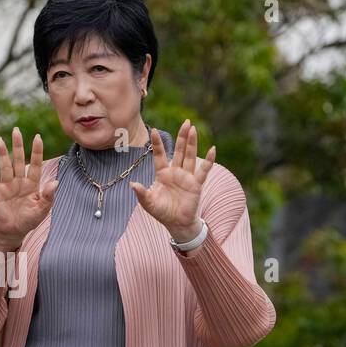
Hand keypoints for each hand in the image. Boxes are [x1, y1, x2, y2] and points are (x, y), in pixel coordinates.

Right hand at [0, 127, 58, 251]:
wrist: (13, 232)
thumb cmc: (29, 220)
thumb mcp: (42, 210)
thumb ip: (48, 196)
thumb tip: (55, 182)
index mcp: (32, 184)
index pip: (35, 164)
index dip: (36, 152)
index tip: (37, 137)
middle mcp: (19, 181)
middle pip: (19, 160)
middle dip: (18, 146)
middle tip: (16, 130)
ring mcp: (7, 185)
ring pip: (5, 166)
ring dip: (3, 153)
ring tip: (0, 140)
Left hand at [130, 120, 214, 242]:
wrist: (177, 224)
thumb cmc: (162, 212)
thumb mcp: (148, 203)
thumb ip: (141, 193)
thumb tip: (132, 184)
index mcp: (163, 174)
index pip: (159, 155)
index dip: (157, 144)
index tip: (154, 131)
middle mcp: (176, 172)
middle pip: (179, 151)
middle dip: (182, 137)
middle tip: (186, 122)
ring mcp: (187, 177)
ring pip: (190, 156)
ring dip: (191, 143)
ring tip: (193, 129)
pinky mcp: (196, 184)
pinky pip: (204, 170)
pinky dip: (209, 160)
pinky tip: (213, 149)